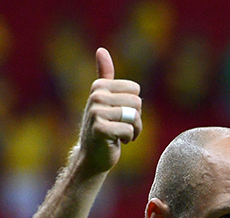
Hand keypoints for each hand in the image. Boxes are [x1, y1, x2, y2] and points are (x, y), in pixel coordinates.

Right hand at [77, 48, 142, 174]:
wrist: (92, 156)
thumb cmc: (103, 127)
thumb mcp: (104, 99)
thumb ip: (105, 75)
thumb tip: (101, 50)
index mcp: (99, 86)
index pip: (135, 90)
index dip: (134, 105)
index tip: (122, 115)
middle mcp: (96, 96)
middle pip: (137, 102)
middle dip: (136, 119)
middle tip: (125, 128)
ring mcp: (96, 112)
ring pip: (134, 116)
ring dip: (134, 130)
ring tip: (123, 135)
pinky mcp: (100, 129)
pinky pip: (129, 130)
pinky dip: (128, 138)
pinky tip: (117, 142)